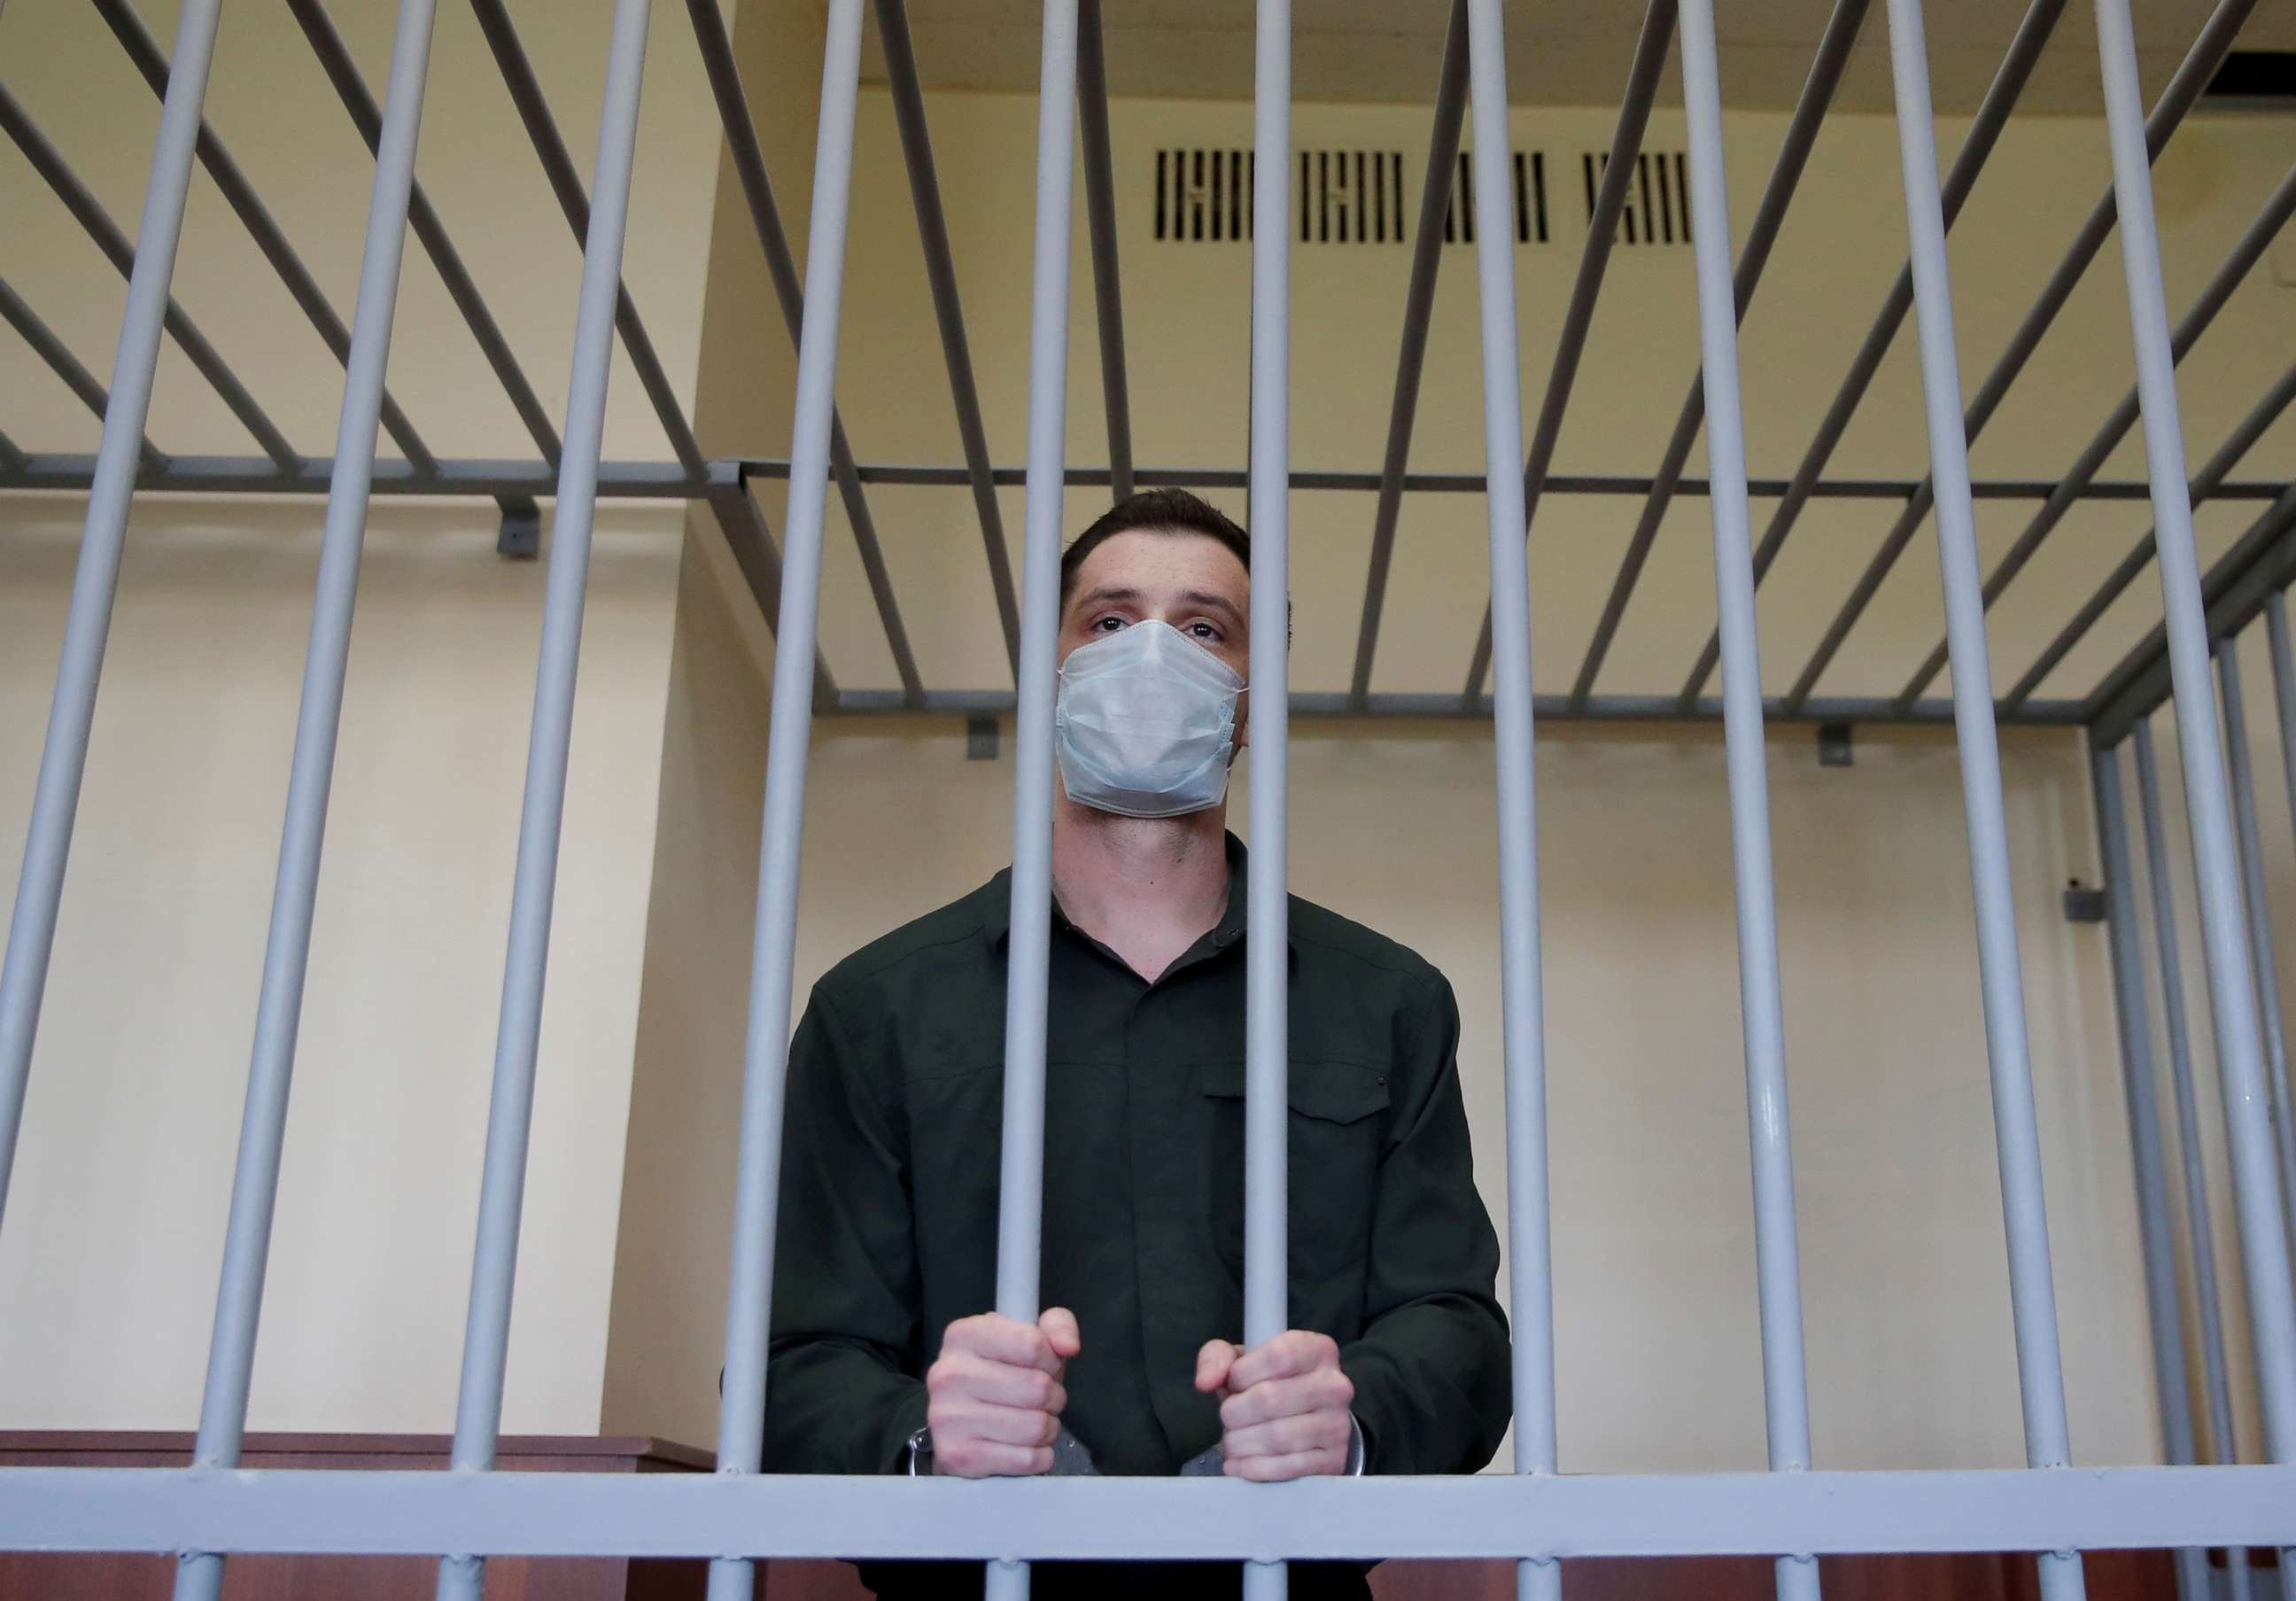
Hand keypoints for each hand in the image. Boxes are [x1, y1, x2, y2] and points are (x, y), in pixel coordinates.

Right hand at [924, 1307, 1079, 1476]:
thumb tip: (1067, 1346)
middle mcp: (948, 1373)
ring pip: (1035, 1426)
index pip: (1032, 1344)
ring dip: (1047, 1428)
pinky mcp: (957, 1455)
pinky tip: (1024, 1446)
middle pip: (1037, 1388)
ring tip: (1032, 1422)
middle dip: (1053, 1397)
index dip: (1051, 1360)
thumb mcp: (1027, 1337)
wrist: (958, 1424)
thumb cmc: (999, 1375)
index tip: (1044, 1367)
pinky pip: (1025, 1459)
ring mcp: (948, 1416)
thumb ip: (1056, 1327)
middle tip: (1042, 1400)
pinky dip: (1038, 1456)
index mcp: (964, 1335)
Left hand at [1194, 1329, 1354, 1480]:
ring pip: (1276, 1436)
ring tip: (1233, 1441)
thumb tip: (1205, 1382)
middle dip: (1234, 1413)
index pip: (1277, 1357)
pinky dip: (1254, 1468)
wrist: (1312, 1422)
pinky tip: (1239, 1464)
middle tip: (1228, 1418)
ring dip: (1240, 1443)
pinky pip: (1288, 1467)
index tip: (1232, 1384)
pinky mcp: (1333, 1460)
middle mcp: (1334, 1385)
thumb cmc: (1273, 1385)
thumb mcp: (1245, 1360)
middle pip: (1270, 1399)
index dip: (1242, 1374)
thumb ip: (1217, 1358)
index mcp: (1317, 1350)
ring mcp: (1337, 1424)